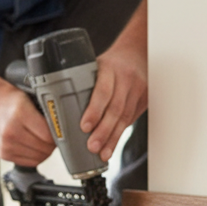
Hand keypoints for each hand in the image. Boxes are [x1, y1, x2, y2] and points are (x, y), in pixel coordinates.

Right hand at [0, 85, 54, 166]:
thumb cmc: (9, 100)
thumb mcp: (28, 98)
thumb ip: (45, 113)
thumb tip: (64, 128)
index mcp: (19, 113)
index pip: (48, 135)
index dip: (58, 135)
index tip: (60, 132)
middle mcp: (11, 131)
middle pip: (44, 148)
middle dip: (53, 144)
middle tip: (53, 137)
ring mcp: (6, 145)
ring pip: (38, 158)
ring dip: (45, 151)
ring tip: (43, 141)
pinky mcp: (4, 154)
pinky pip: (29, 162)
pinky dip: (35, 156)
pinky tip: (34, 146)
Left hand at [79, 40, 146, 162]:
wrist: (137, 52)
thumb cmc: (111, 62)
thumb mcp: (95, 65)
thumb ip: (84, 83)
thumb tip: (62, 107)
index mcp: (109, 68)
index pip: (102, 91)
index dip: (94, 111)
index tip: (84, 126)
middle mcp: (125, 79)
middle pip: (115, 109)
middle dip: (103, 131)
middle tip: (92, 146)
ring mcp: (137, 90)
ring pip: (125, 118)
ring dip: (112, 138)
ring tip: (102, 152)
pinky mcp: (144, 99)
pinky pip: (131, 119)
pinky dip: (120, 134)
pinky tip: (112, 145)